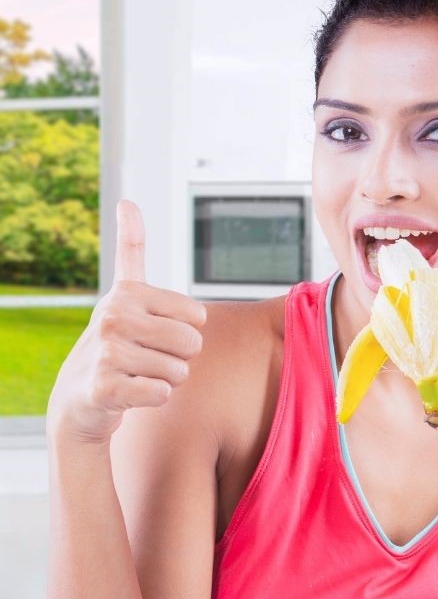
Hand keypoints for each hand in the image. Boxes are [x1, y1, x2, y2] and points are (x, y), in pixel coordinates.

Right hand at [46, 199, 206, 444]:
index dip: (187, 330)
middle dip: (180, 358)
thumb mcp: (124, 293)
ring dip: (167, 379)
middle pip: (192, 343)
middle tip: (148, 358)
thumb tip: (127, 200)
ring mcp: (107, 352)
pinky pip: (162, 393)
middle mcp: (114, 316)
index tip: (156, 331)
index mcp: (128, 292)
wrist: (80, 397)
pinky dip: (156, 397)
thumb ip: (131, 248)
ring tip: (137, 375)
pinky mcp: (105, 387)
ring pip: (180, 371)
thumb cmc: (117, 341)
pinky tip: (131, 393)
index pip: (197, 315)